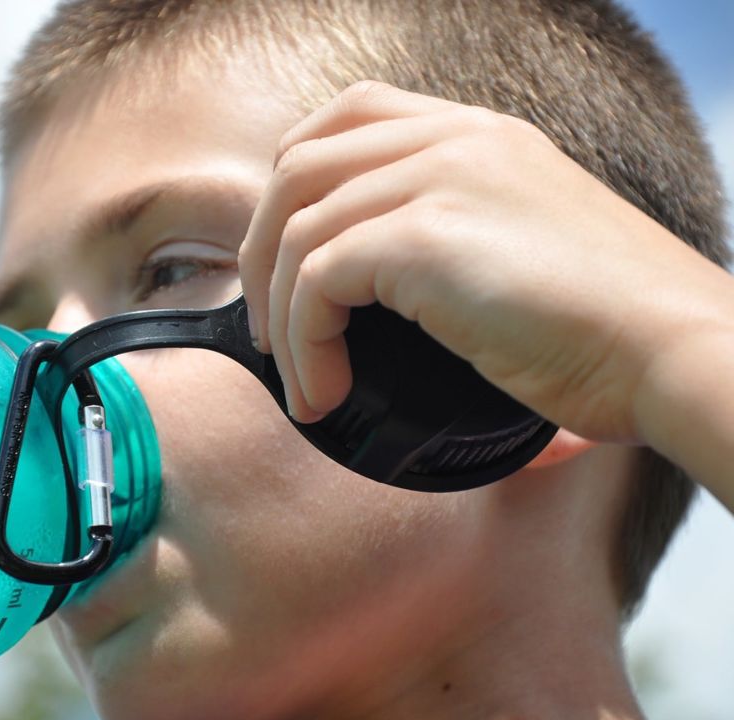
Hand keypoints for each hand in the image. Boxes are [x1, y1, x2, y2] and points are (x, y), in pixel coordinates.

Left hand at [239, 81, 731, 444]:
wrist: (671, 349)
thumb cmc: (610, 328)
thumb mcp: (525, 254)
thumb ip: (456, 247)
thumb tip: (397, 309)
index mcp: (477, 137)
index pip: (349, 115)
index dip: (292, 181)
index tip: (287, 257)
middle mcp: (455, 141)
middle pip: (298, 164)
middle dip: (262, 252)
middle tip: (271, 327)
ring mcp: (441, 178)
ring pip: (297, 227)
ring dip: (279, 314)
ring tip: (299, 376)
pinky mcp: (427, 236)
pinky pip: (317, 281)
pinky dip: (303, 343)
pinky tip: (322, 389)